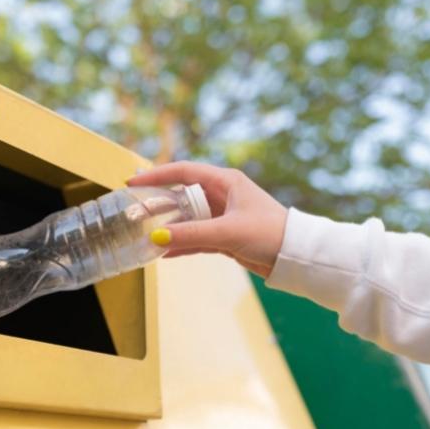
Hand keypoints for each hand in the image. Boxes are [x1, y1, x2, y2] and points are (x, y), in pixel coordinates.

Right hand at [127, 161, 287, 277]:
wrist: (296, 256)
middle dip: (158, 204)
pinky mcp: (225, 236)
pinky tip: (165, 253)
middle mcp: (223, 195)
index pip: (183, 172)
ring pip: (188, 218)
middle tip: (135, 212)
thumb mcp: (227, 232)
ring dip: (169, 227)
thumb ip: (192, 234)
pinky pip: (197, 237)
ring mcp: (223, 216)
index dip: (157, 175)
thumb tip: (157, 237)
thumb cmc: (269, 233)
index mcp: (226, 182)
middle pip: (182, 195)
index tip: (133, 181)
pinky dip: (182, 244)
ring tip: (145, 235)